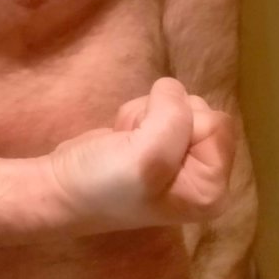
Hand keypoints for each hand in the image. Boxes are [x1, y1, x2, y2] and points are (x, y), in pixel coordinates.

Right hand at [47, 78, 235, 233]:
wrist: (60, 189)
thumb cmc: (104, 183)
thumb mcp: (146, 154)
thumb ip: (173, 117)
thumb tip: (171, 89)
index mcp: (212, 189)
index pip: (218, 125)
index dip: (181, 126)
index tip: (151, 148)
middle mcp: (205, 175)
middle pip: (202, 111)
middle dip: (163, 117)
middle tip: (136, 143)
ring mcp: (184, 160)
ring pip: (180, 106)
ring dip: (147, 114)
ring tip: (127, 141)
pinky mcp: (162, 144)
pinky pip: (162, 108)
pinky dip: (139, 114)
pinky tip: (123, 136)